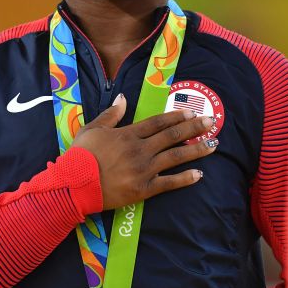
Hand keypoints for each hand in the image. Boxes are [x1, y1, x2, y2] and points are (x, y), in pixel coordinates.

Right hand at [71, 94, 217, 209]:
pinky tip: (199, 174)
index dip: (176, 116)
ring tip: (213, 144)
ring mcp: (144, 169)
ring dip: (196, 150)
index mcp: (128, 134)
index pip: (158, 122)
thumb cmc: (81, 156)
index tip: (191, 112)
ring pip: (176, 156)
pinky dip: (185, 179)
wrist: (74, 185)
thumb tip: (124, 98)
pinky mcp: (144, 189)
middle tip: (212, 122)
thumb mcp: (92, 129)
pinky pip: (169, 183)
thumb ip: (111, 114)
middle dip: (194, 127)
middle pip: (172, 136)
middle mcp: (140, 149)